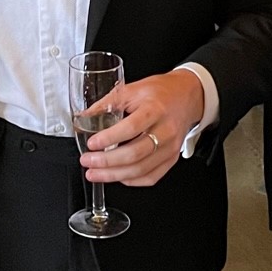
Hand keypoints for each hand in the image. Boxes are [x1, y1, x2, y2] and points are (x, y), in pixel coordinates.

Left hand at [80, 68, 203, 187]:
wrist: (188, 96)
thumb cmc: (160, 92)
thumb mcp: (132, 89)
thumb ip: (107, 103)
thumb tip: (84, 117)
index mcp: (155, 109)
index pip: (131, 128)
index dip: (110, 138)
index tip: (92, 143)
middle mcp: (165, 130)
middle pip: (135, 154)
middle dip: (107, 162)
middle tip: (88, 161)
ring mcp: (170, 147)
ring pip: (141, 169)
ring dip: (114, 175)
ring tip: (95, 173)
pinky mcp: (172, 158)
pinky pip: (151, 177)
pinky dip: (132, 180)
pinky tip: (117, 176)